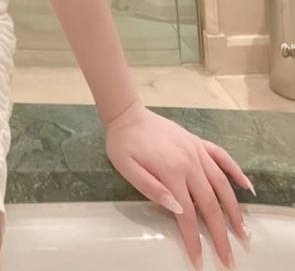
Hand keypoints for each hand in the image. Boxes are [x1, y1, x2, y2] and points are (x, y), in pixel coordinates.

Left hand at [103, 101, 253, 269]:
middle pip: (210, 203)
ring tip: (242, 230)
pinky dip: (236, 171)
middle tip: (229, 257)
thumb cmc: (123, 144)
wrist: (127, 114)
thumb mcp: (127, 168)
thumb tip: (178, 208)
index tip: (200, 260)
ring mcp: (196, 150)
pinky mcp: (198, 142)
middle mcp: (190, 161)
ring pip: (221, 183)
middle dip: (220, 233)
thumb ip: (151, 189)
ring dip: (234, 209)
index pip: (188, 214)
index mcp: (171, 171)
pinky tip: (247, 186)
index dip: (194, 239)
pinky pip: (222, 156)